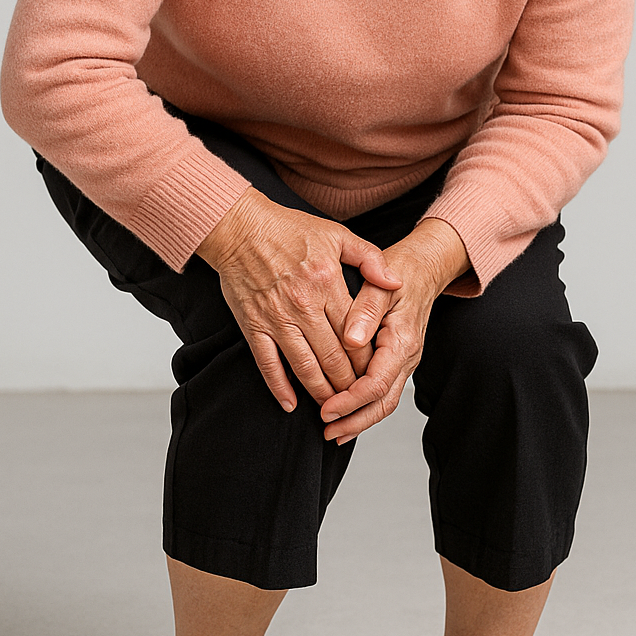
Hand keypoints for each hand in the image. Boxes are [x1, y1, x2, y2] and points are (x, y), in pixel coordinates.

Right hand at [196, 188, 403, 412]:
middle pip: (333, 358)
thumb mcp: (337, 234)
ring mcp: (276, 318)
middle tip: (359, 398)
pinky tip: (291, 404)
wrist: (240, 228)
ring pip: (304, 367)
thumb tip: (395, 282)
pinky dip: (280, 387)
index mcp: (327, 283)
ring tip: (333, 407)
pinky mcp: (253, 326)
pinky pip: (268, 364)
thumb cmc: (289, 229)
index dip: (368, 359)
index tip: (376, 373)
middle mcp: (303, 305)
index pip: (355, 333)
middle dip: (349, 384)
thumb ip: (370, 259)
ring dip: (321, 392)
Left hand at [319, 218, 469, 443]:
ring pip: (385, 402)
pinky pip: (383, 391)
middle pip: (383, 403)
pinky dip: (364, 407)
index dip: (350, 400)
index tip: (326, 409)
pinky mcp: (396, 361)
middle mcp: (407, 356)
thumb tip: (352, 340)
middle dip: (354, 421)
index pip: (377, 383)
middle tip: (326, 432)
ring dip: (359, 420)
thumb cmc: (401, 272)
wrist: (423, 267)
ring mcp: (404, 361)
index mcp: (402, 340)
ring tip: (332, 432)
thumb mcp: (381, 283)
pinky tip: (345, 415)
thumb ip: (366, 310)